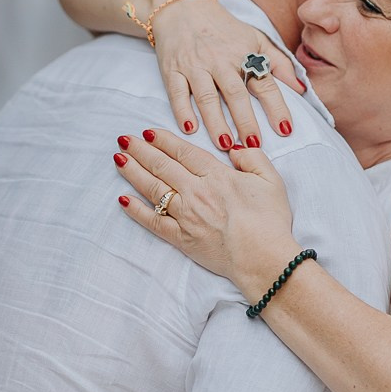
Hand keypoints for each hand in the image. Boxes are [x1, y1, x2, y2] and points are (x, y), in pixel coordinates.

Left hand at [114, 129, 299, 294]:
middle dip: (140, 150)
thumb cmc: (270, 222)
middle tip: (123, 139)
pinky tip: (124, 200)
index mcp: (217, 176)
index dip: (162, 140)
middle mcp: (196, 192)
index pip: (183, 152)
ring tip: (119, 160)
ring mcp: (186, 216)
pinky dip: (136, 211)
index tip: (147, 132)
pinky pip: (153, 222)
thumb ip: (252, 158)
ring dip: (133, 172)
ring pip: (153, 189)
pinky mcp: (181, 239)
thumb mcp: (271, 181)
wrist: (263, 259)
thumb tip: (234, 148)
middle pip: (162, 166)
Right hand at [146, 0, 300, 147]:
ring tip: (226, 144)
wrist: (182, 8)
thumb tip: (302, 89)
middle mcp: (220, 61)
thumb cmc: (223, 29)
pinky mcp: (173, 70)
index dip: (276, 106)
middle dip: (246, 121)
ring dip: (216, 123)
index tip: (286, 129)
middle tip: (254, 145)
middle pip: (236, 94)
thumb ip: (279, 63)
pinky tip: (190, 129)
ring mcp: (195, 66)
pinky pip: (178, 93)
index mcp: (244, 55)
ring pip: (207, 98)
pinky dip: (182, 111)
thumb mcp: (256, 38)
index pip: (264, 83)